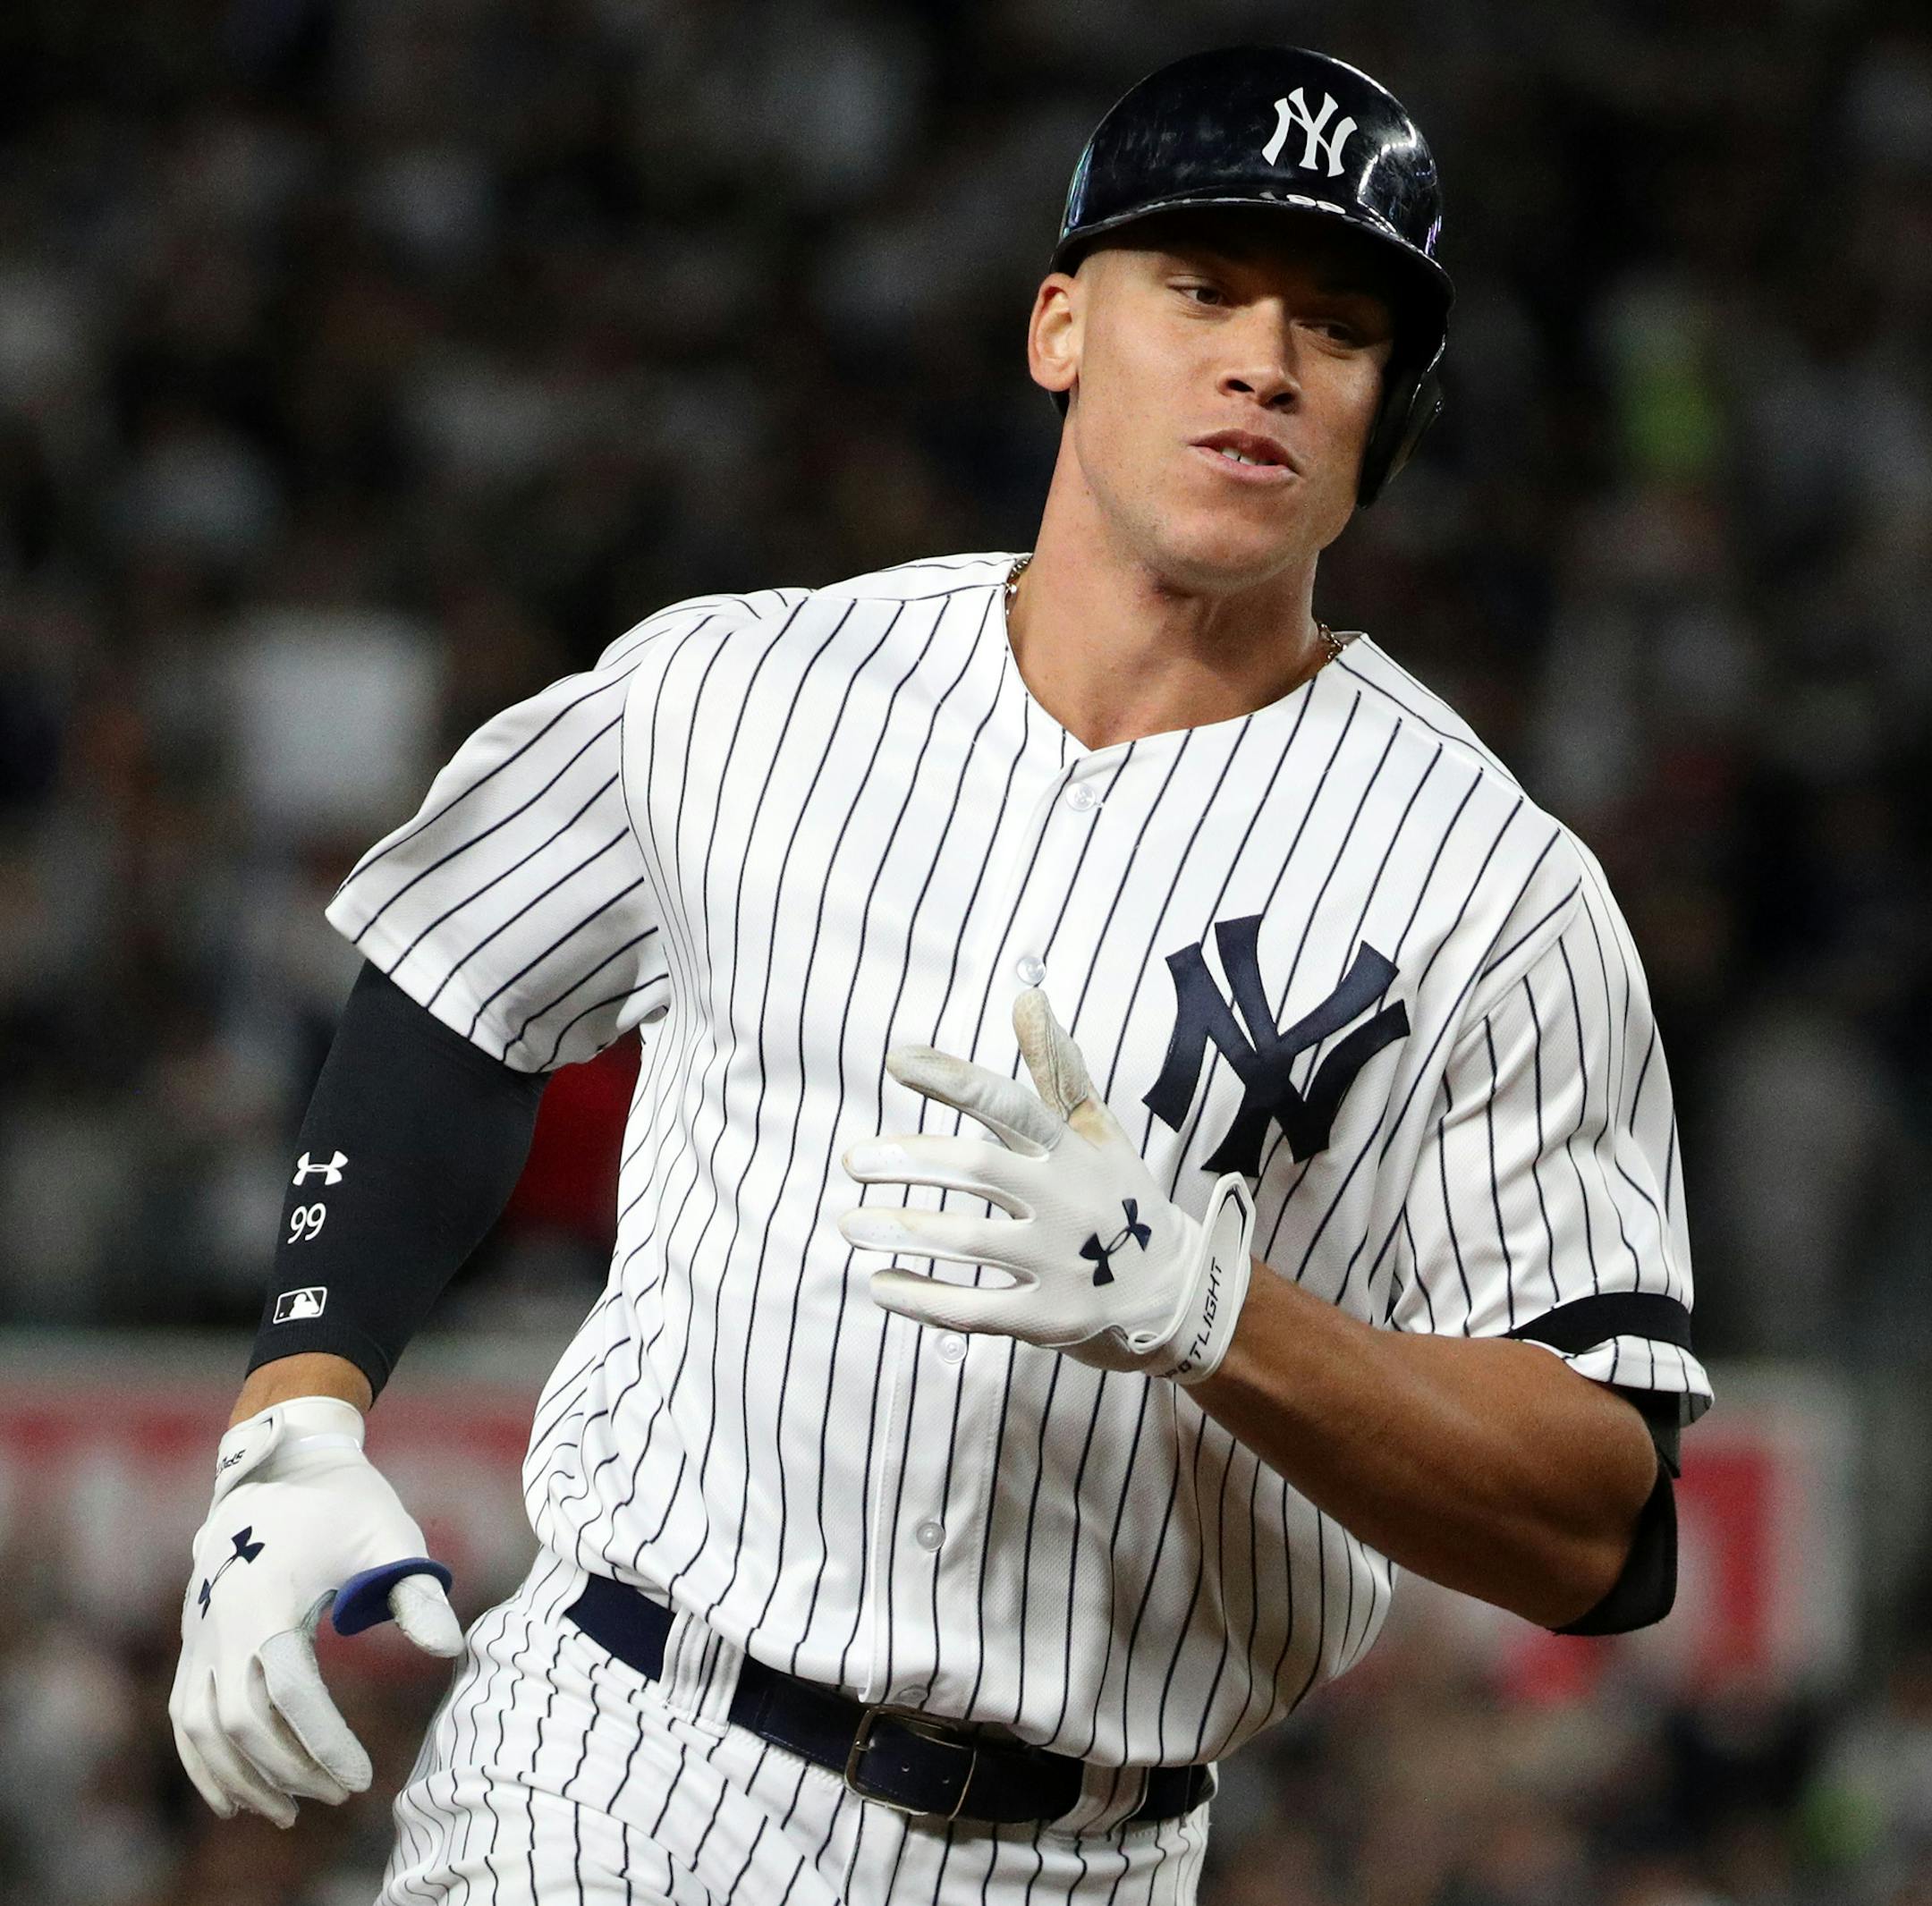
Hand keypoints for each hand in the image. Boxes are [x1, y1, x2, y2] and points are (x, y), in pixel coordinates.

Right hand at [168, 1394, 462, 1825]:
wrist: (285, 1466)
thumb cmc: (348, 1504)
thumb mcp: (392, 1536)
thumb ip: (418, 1594)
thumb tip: (450, 1650)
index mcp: (266, 1595)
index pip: (286, 1689)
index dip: (322, 1741)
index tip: (360, 1778)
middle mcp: (219, 1620)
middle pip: (242, 1720)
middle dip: (290, 1767)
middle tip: (341, 1793)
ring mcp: (198, 1634)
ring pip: (203, 1729)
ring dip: (242, 1778)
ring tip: (291, 1811)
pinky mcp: (193, 1642)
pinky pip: (185, 1716)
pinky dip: (204, 1763)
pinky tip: (236, 1799)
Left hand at [839, 986, 1254, 1381]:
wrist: (1176, 1294)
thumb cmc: (1119, 1201)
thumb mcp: (1099, 1133)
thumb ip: (1057, 1070)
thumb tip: (1026, 996)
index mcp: (1073, 1150)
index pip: (1009, 1104)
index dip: (953, 1079)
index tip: (896, 1059)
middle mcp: (1068, 1201)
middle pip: (977, 1169)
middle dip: (908, 1160)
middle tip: (853, 1161)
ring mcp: (1061, 1263)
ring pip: (965, 1241)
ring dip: (900, 1230)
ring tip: (851, 1224)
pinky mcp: (1050, 1319)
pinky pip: (971, 1308)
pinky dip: (920, 1297)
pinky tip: (881, 1284)